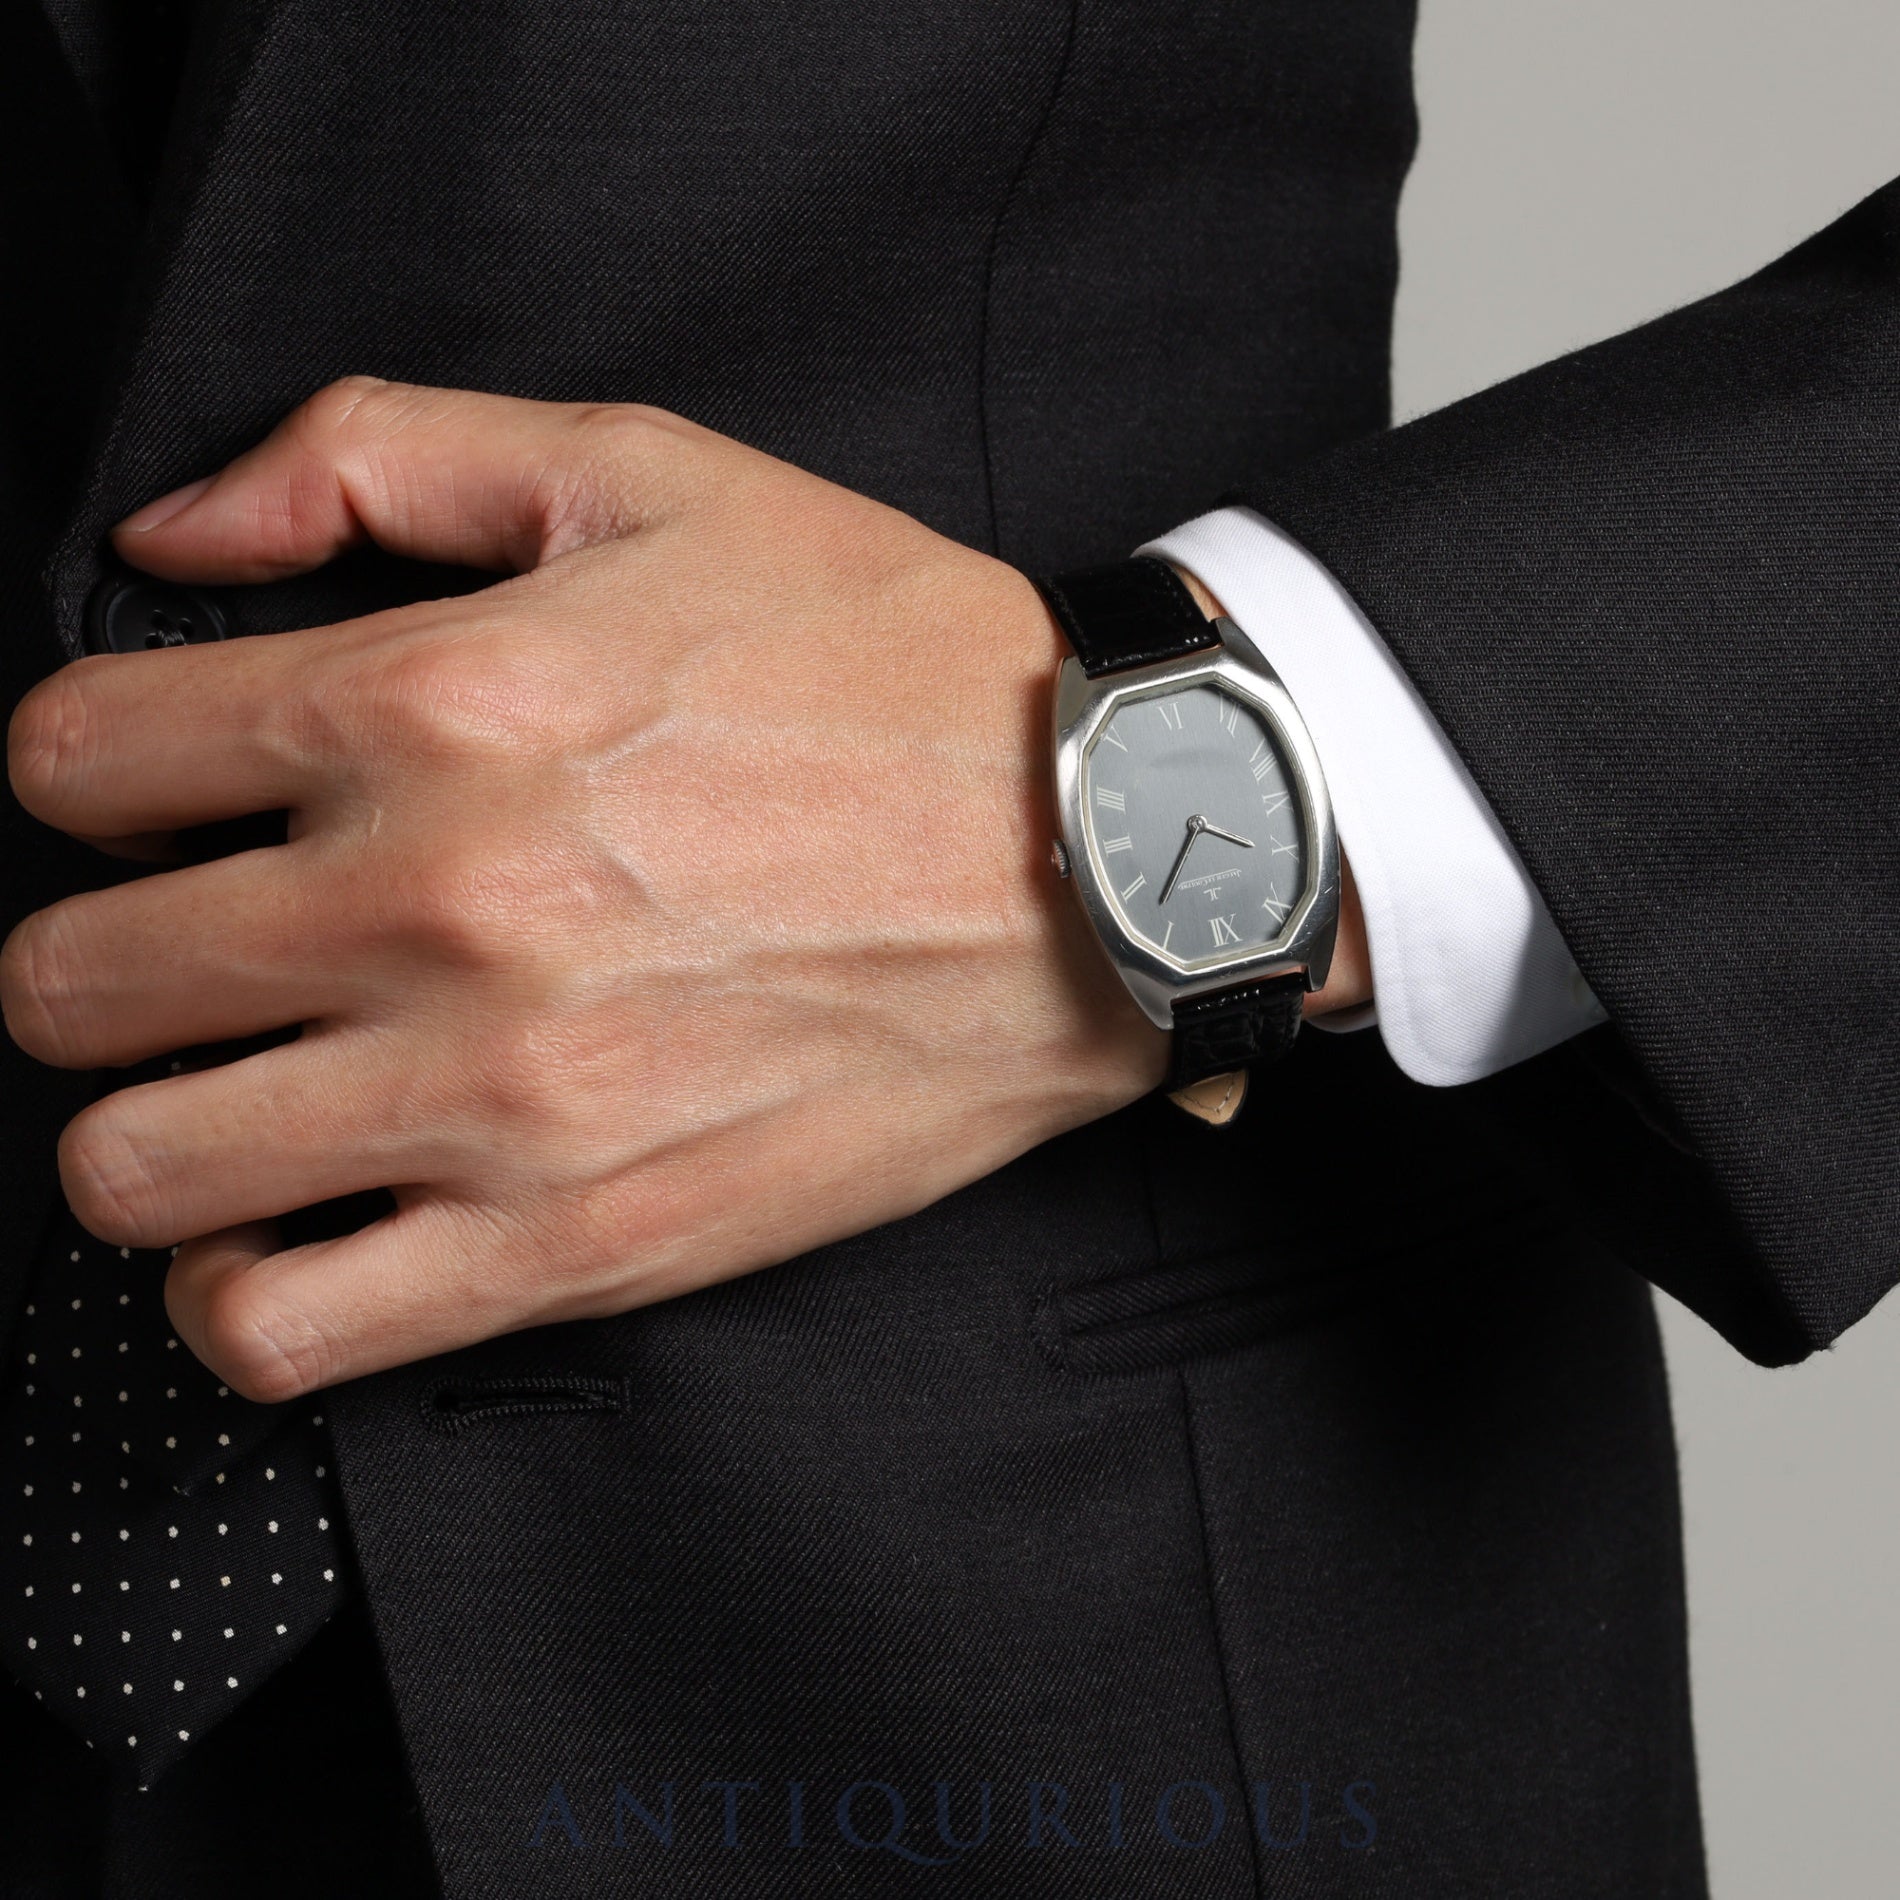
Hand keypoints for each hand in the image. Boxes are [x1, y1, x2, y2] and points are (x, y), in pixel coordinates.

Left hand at [3, 379, 1367, 1400]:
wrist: (1106, 862)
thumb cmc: (899, 676)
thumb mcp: (657, 478)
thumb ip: (381, 455)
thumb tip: (183, 533)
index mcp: (436, 701)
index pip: (75, 759)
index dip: (92, 770)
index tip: (168, 796)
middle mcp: (439, 906)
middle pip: (67, 980)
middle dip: (98, 954)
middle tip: (195, 948)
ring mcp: (502, 1098)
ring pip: (131, 1172)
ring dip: (147, 1129)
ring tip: (235, 1095)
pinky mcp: (578, 1244)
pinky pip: (281, 1331)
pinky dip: (237, 1294)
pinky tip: (296, 1230)